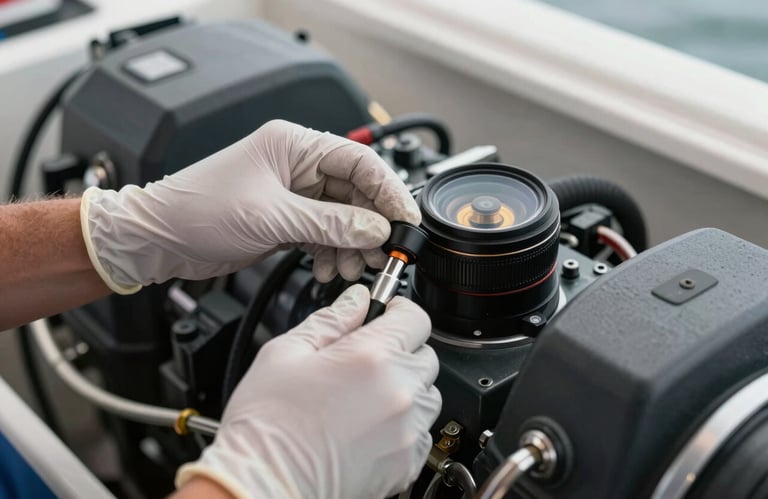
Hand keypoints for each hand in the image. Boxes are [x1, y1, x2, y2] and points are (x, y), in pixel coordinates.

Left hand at [80, 120, 419, 293]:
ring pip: (343, 218)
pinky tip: (330, 268)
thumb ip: (329, 223)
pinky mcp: (286, 220)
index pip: (359, 161)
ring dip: (353, 245)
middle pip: (355, 193)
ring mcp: (293, 195)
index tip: (406, 219)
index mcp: (294, 146)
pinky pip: (325, 234)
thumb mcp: (271, 217)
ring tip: (354, 268)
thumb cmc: (197, 210)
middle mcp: (297, 167)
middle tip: (385, 254)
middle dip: (372, 225)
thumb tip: (375, 228)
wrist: (157, 239)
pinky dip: (332, 252)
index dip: (388, 190)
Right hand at [175, 284, 441, 498]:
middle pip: (425, 355)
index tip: (388, 315)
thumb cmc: (268, 424)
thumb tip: (356, 301)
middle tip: (365, 361)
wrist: (263, 483)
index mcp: (370, 357)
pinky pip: (422, 431)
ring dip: (406, 388)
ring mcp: (406, 430)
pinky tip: (368, 427)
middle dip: (401, 351)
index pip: (416, 317)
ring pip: (428, 394)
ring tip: (364, 398)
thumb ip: (331, 320)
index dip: (400, 311)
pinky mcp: (406, 462)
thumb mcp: (286, 353)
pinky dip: (404, 425)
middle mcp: (398, 392)